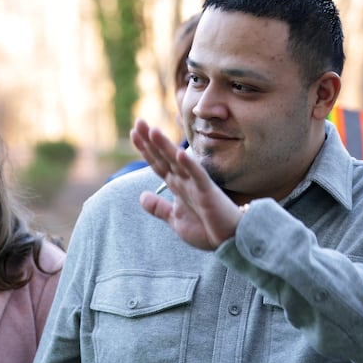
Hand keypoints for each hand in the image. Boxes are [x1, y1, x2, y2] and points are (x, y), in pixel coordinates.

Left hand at [130, 119, 241, 249]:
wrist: (229, 240)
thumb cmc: (206, 229)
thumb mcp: (176, 219)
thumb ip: (159, 208)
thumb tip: (141, 196)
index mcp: (177, 185)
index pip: (158, 163)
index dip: (145, 148)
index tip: (133, 132)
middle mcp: (185, 181)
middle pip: (164, 157)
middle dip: (150, 140)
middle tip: (138, 122)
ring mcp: (196, 184)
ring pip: (178, 162)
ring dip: (165, 146)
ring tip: (153, 131)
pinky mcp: (208, 192)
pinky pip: (197, 176)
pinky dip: (189, 165)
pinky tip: (180, 153)